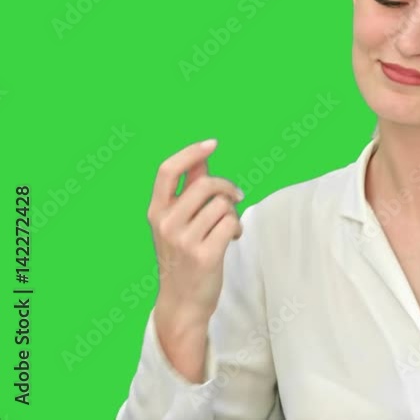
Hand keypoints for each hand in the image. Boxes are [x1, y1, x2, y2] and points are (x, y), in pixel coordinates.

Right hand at [148, 139, 243, 330]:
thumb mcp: (177, 223)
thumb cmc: (183, 258)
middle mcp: (165, 224)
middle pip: (206, 184)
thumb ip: (188, 192)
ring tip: (228, 228)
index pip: (167, 170)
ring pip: (223, 204)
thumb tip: (202, 159)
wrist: (182, 302)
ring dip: (233, 213)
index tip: (212, 144)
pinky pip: (231, 223)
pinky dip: (237, 228)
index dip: (191, 152)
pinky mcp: (205, 255)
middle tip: (235, 198)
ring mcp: (183, 240)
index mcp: (156, 212)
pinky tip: (231, 238)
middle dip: (227, 187)